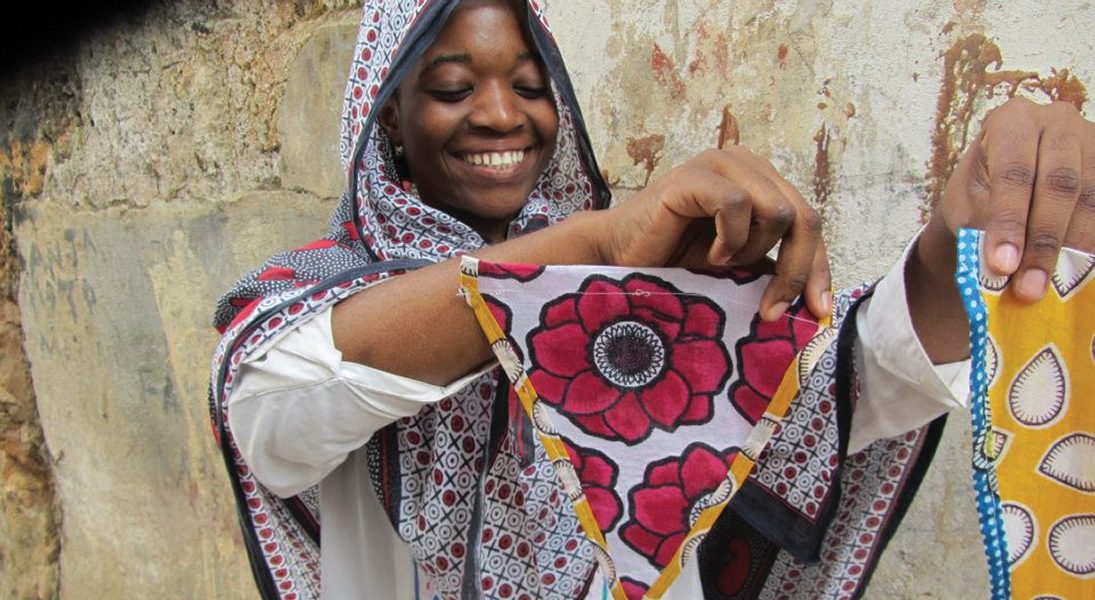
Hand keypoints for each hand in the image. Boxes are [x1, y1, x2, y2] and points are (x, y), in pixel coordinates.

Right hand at [595, 147, 830, 321]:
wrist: (619, 255)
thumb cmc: (674, 260)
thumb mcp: (738, 265)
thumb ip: (772, 266)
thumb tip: (817, 299)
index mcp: (761, 180)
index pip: (810, 220)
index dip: (818, 267)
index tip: (818, 310)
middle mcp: (746, 164)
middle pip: (803, 216)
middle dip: (794, 269)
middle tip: (770, 309)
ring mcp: (720, 163)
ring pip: (776, 211)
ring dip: (752, 251)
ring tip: (721, 264)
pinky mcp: (694, 174)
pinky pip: (736, 205)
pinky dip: (729, 239)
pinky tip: (709, 254)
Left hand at [933, 97, 1094, 300]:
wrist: (1002, 185)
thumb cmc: (980, 192)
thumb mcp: (968, 204)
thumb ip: (984, 226)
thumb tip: (1003, 268)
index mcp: (1013, 120)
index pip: (1014, 173)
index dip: (1009, 222)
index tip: (1001, 265)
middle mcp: (1059, 121)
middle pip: (1060, 185)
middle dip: (1044, 243)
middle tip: (1029, 289)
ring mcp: (1093, 141)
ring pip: (1092, 199)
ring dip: (1075, 249)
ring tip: (1054, 289)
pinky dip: (1092, 243)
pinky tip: (1082, 272)